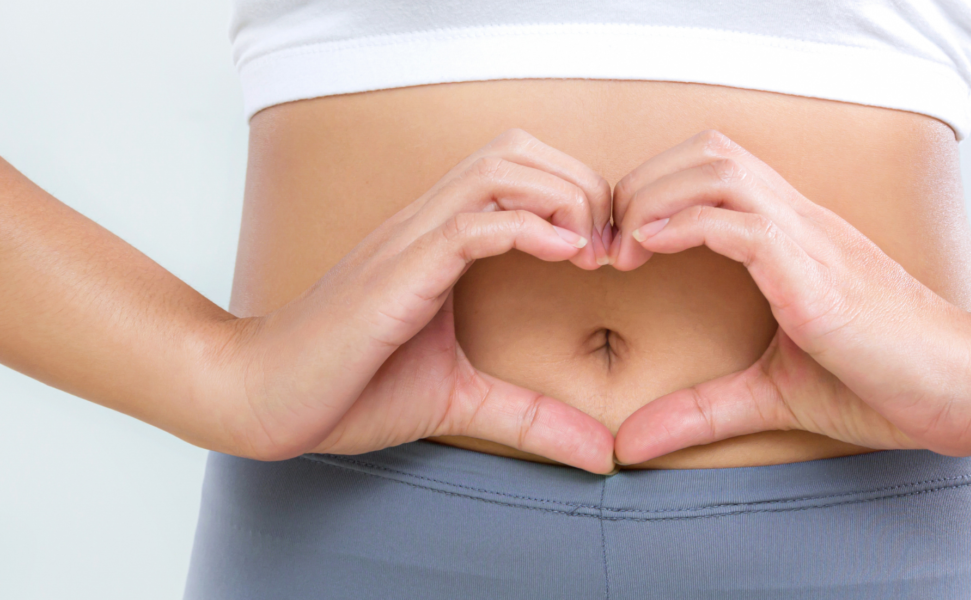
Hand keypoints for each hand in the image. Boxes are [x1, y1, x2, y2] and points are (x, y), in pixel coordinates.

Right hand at [210, 129, 616, 473]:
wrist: (263, 399)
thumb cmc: (349, 390)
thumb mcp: (461, 401)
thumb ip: (531, 417)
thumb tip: (601, 454)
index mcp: (441, 240)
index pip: (520, 171)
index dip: (577, 195)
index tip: (611, 253)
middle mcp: (426, 225)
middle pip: (518, 150)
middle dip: (581, 184)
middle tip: (611, 247)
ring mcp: (409, 241)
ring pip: (498, 169)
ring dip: (561, 198)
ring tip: (591, 251)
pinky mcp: (397, 271)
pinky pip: (469, 223)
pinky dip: (526, 228)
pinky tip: (565, 257)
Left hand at [609, 130, 970, 464]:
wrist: (967, 392)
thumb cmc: (883, 384)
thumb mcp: (771, 395)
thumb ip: (701, 410)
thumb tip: (629, 442)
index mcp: (793, 236)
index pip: (714, 168)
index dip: (654, 190)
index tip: (616, 245)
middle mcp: (801, 222)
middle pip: (708, 150)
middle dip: (641, 182)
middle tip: (606, 242)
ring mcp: (812, 242)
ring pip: (719, 169)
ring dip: (654, 197)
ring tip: (622, 247)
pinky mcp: (818, 277)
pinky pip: (744, 223)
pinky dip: (685, 224)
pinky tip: (649, 249)